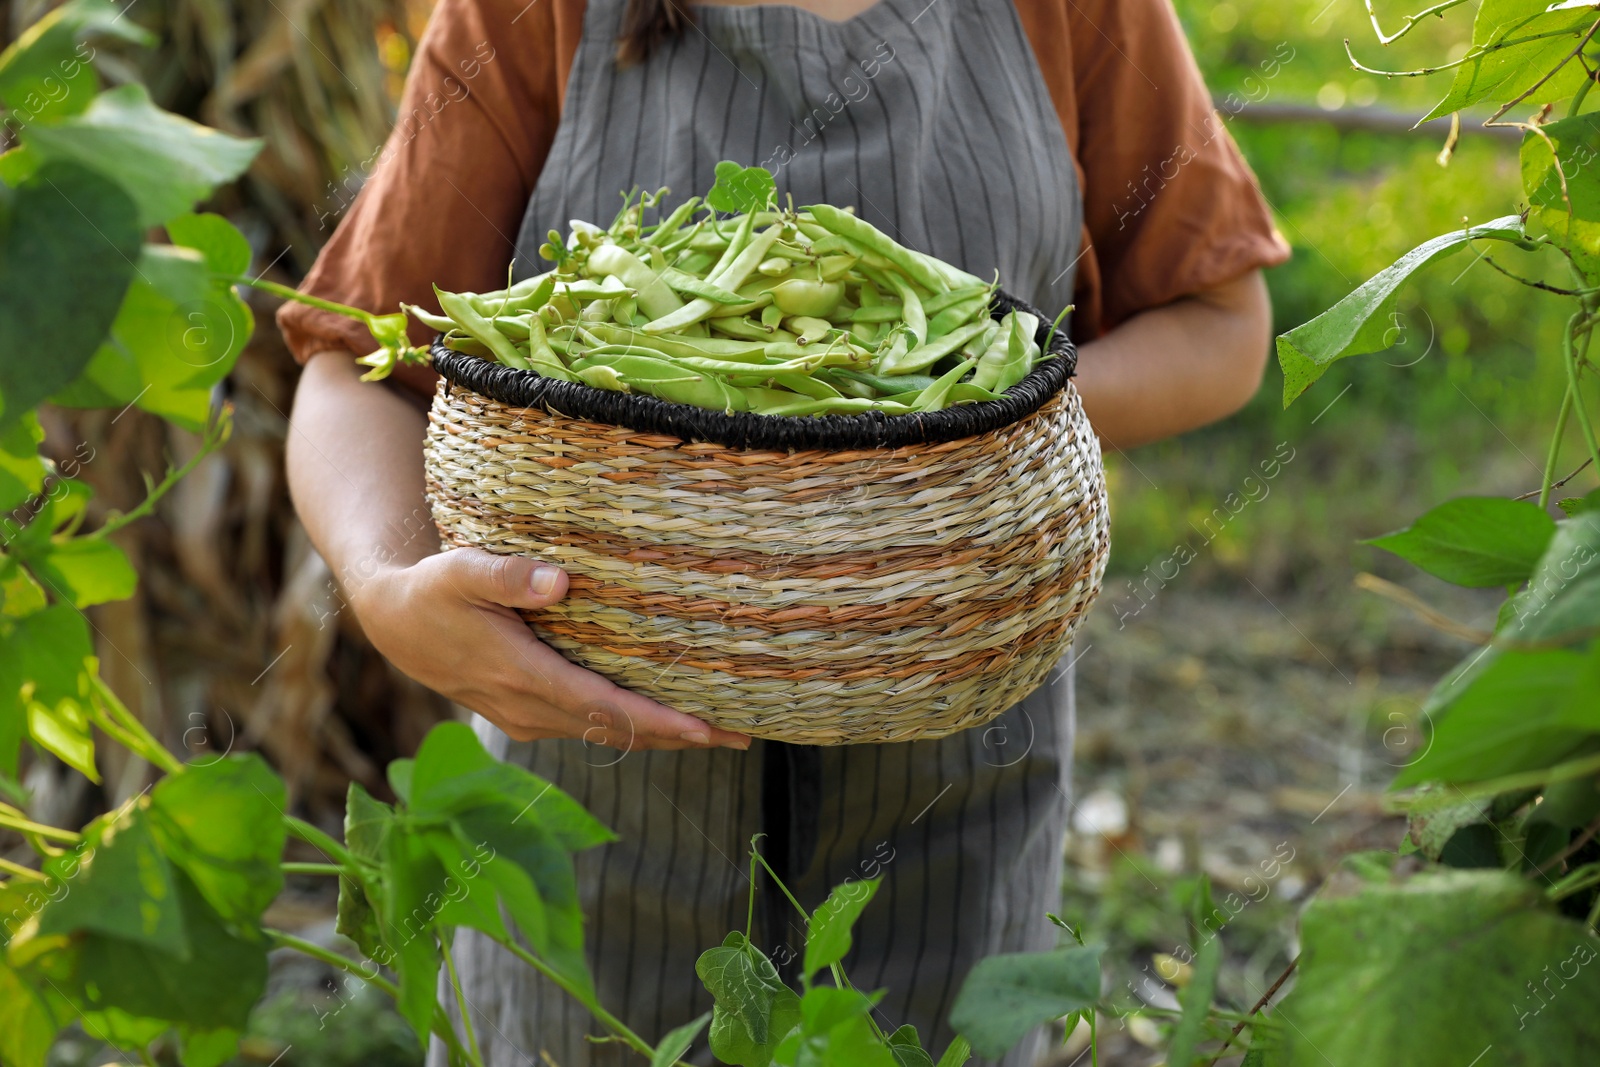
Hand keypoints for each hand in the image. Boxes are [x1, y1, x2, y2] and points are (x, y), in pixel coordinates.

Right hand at [349, 547, 749, 751]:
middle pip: (618, 730)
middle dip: (681, 736)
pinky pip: (593, 727)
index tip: (702, 726)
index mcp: (522, 675)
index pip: (601, 706)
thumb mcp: (460, 571)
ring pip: (609, 734)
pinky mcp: (531, 715)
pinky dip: (635, 727)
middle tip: (744, 735)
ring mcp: (531, 718)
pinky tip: (669, 721)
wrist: (396, 624)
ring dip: (664, 736)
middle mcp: (531, 709)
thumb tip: (561, 581)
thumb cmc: (434, 590)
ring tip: (724, 733)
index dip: (654, 719)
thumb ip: (508, 575)